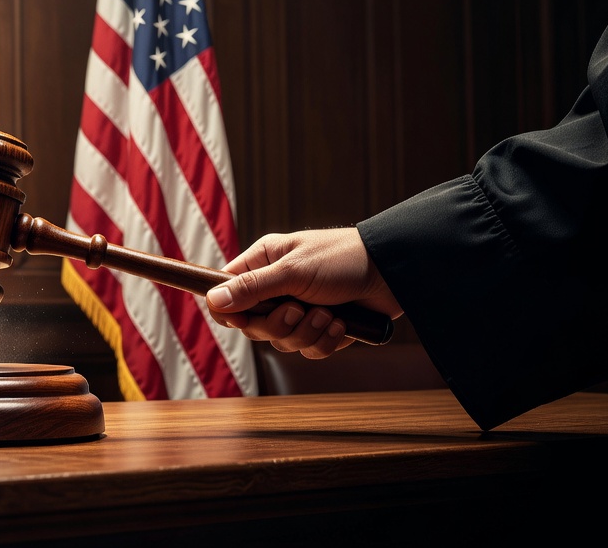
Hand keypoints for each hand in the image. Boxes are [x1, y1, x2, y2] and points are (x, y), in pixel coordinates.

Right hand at [205, 227, 402, 357]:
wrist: (394, 272)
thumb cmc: (342, 259)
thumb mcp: (292, 271)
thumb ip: (252, 288)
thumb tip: (213, 302)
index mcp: (263, 264)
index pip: (228, 293)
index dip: (230, 312)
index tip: (243, 320)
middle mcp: (277, 288)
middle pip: (255, 326)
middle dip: (279, 325)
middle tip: (298, 310)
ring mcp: (301, 310)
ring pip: (283, 341)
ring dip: (308, 332)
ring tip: (329, 315)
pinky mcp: (322, 328)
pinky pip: (309, 350)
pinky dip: (326, 341)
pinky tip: (342, 324)